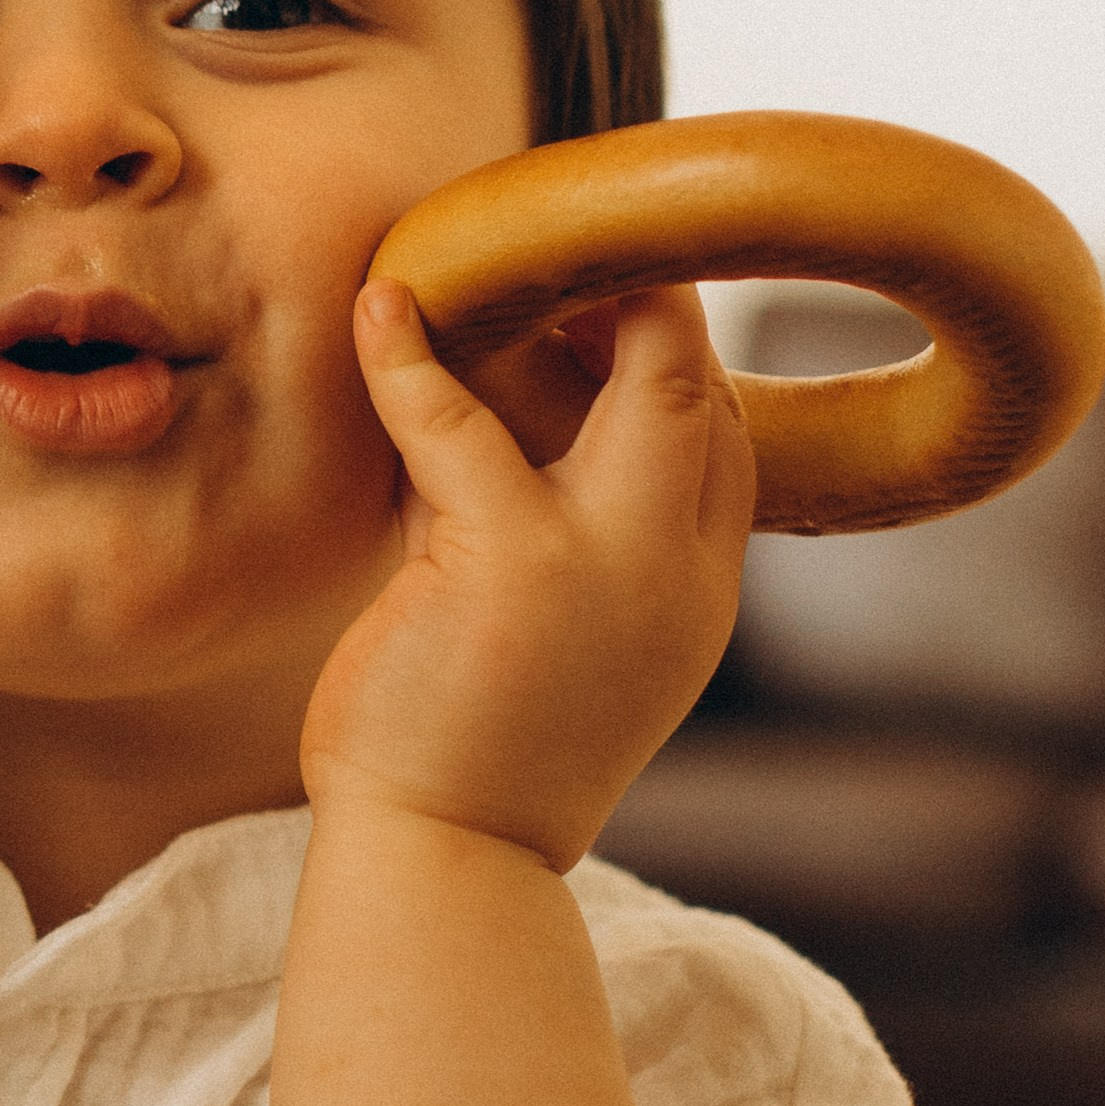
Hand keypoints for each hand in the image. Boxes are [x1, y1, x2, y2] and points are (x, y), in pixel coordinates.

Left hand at [301, 279, 753, 870]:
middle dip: (653, 296)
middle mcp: (683, 570)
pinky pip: (462, 422)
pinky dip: (411, 353)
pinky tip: (378, 305)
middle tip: (569, 244)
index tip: (611, 292)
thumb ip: (536, 509)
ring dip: (573, 294)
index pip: (726, 433)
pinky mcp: (517, 563)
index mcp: (699, 589)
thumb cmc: (480, 738)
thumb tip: (474, 395)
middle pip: (708, 386)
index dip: (675, 351)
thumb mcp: (546, 619)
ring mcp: (616, 563)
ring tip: (494, 243)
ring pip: (648, 378)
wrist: (446, 862)